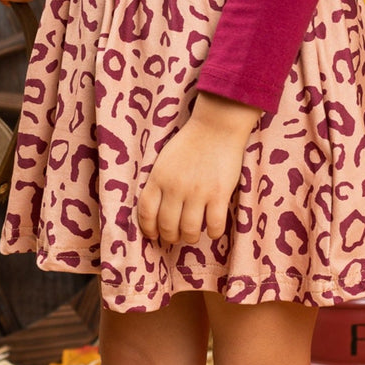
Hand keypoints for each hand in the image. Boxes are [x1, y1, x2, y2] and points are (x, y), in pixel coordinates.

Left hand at [138, 93, 260, 245]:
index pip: (146, 212)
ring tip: (193, 235)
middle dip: (170, 237)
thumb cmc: (190, 142)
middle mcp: (175, 188)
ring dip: (190, 238)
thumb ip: (159, 183)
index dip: (148, 229)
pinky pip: (214, 225)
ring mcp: (197, 192)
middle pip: (167, 225)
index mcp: (158, 178)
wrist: (216, 126)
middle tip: (175, 237)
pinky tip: (212, 229)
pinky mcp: (219, 194)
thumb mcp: (164, 160)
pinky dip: (212, 233)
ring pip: (189, 230)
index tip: (154, 235)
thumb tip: (157, 210)